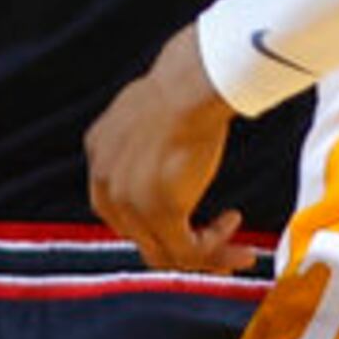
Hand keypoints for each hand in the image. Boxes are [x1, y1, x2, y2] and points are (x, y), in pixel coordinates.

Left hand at [85, 26, 257, 273]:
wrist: (191, 85)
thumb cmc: (183, 84)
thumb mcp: (153, 106)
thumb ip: (152, 132)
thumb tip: (173, 134)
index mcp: (100, 152)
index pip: (119, 204)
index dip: (154, 217)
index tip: (186, 214)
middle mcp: (106, 183)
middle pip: (139, 234)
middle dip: (180, 243)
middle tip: (215, 240)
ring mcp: (129, 202)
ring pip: (165, 252)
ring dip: (205, 255)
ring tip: (238, 250)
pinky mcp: (160, 215)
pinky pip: (188, 252)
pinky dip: (215, 249)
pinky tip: (233, 224)